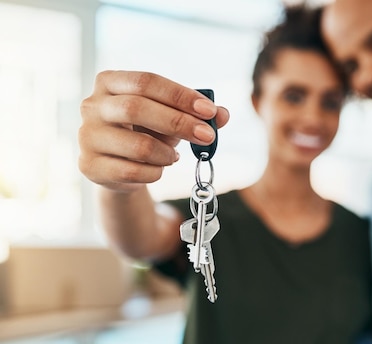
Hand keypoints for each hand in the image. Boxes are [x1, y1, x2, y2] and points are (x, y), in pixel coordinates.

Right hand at [78, 70, 229, 191]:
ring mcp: (87, 137)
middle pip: (137, 108)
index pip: (146, 81)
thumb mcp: (171, 117)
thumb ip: (198, 114)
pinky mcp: (89, 166)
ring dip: (167, 153)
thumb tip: (223, 115)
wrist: (120, 167)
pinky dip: (155, 172)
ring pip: (137, 145)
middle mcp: (92, 106)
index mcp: (110, 82)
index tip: (209, 110)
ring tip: (174, 156)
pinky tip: (158, 169)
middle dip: (179, 123)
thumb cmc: (147, 132)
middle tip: (207, 136)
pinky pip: (131, 172)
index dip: (180, 95)